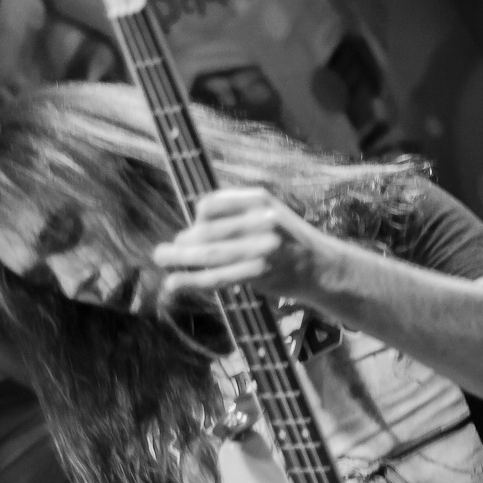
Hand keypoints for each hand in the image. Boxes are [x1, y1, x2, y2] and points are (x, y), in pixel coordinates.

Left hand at [152, 188, 333, 304]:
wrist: (322, 267)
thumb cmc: (287, 242)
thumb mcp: (266, 215)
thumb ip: (234, 218)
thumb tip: (188, 233)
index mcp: (258, 199)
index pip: (210, 205)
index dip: (196, 219)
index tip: (195, 230)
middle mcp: (260, 219)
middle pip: (207, 229)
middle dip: (183, 243)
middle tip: (162, 253)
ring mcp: (262, 245)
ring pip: (209, 253)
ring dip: (180, 258)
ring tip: (160, 260)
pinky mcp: (260, 272)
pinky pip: (219, 276)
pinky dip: (193, 280)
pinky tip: (175, 283)